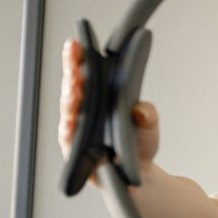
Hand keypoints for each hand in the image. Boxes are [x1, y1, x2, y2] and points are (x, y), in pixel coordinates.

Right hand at [59, 38, 160, 187]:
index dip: (79, 57)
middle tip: (73, 53)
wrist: (136, 176)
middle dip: (72, 68)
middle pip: (73, 85)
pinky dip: (69, 127)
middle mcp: (84, 109)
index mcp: (100, 97)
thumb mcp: (149, 127)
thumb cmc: (138, 145)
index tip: (77, 41)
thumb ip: (147, 116)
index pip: (86, 72)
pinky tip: (71, 119)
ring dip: (70, 94)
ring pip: (69, 108)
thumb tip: (141, 109)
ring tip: (75, 81)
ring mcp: (76, 128)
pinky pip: (68, 136)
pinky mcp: (73, 149)